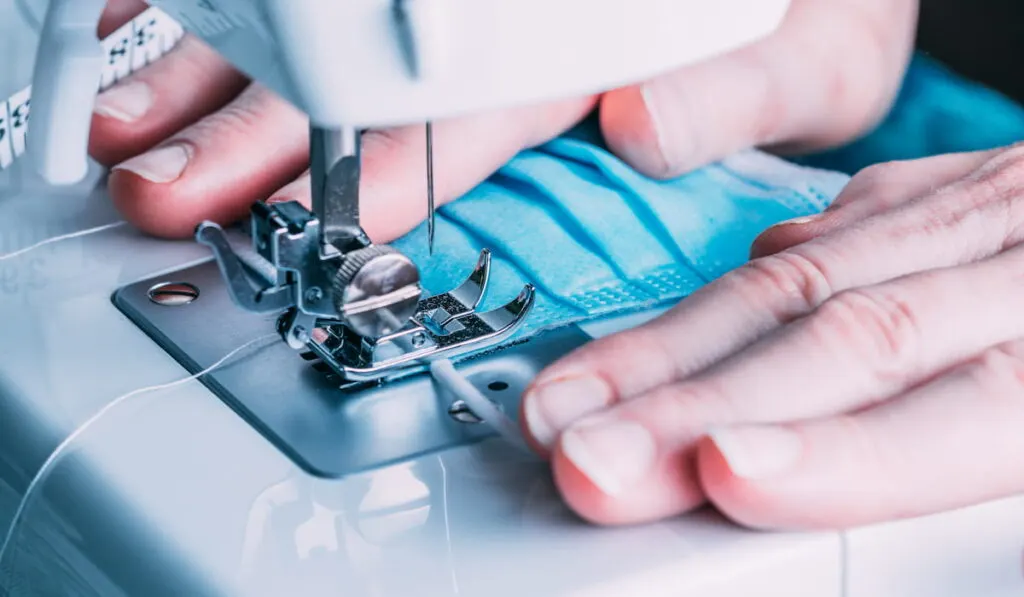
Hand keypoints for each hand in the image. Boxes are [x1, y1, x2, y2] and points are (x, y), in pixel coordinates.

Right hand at [92, 0, 916, 238]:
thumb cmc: (814, 9)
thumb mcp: (819, 57)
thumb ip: (739, 94)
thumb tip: (637, 126)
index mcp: (605, 33)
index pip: (477, 100)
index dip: (393, 161)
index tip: (323, 213)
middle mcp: (524, 5)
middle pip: (375, 69)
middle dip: (262, 130)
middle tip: (164, 182)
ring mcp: (481, 0)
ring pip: (335, 32)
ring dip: (222, 79)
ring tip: (136, 127)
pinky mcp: (466, 10)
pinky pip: (354, 15)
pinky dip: (242, 35)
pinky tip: (163, 46)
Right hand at [521, 144, 1023, 528]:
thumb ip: (1021, 464)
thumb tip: (878, 509)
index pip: (961, 401)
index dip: (839, 450)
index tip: (724, 479)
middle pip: (845, 336)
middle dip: (697, 403)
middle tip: (589, 456)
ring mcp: (985, 213)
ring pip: (805, 276)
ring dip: (677, 348)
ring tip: (580, 400)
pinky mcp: (955, 190)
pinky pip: (842, 224)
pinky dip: (751, 276)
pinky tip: (691, 314)